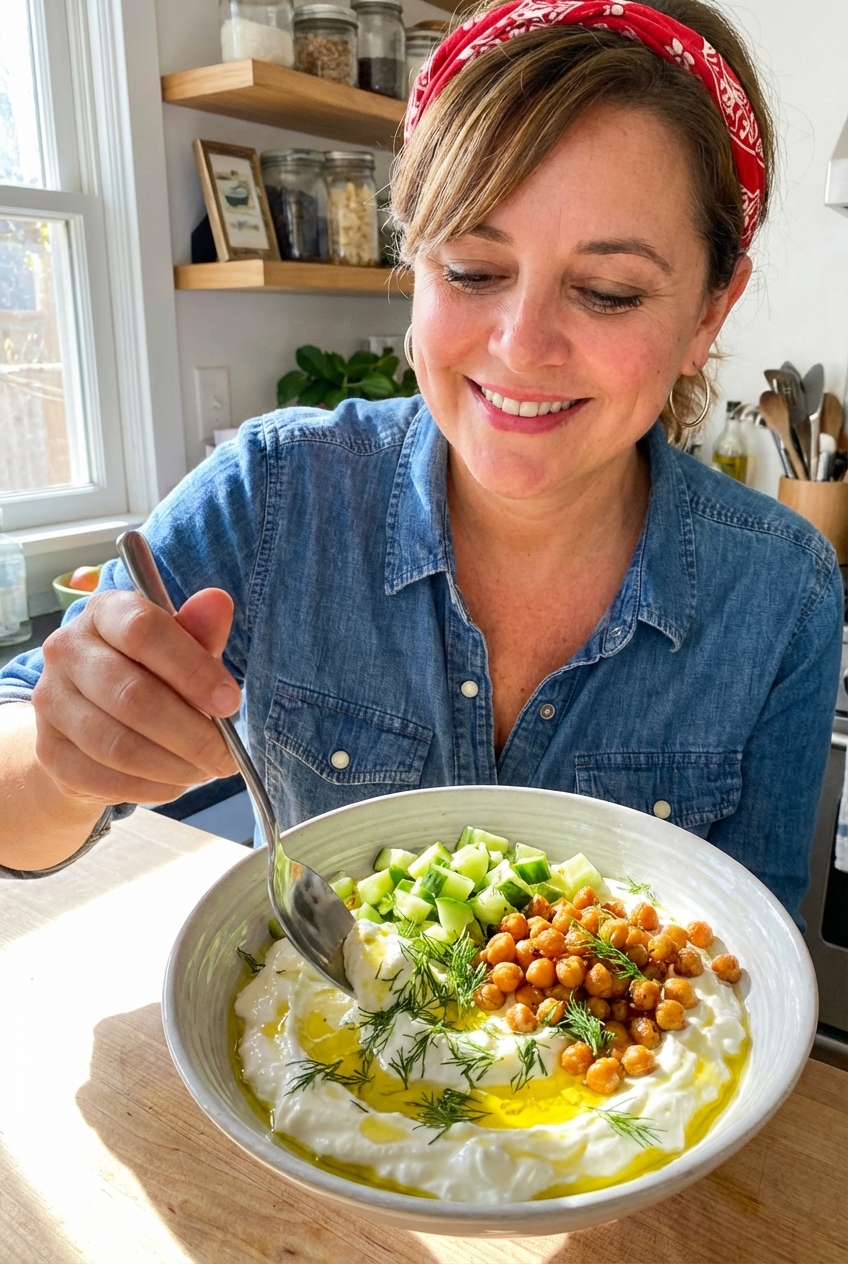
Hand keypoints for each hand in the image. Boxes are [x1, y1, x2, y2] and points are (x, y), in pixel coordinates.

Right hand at [32, 587, 240, 806]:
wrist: (92, 723)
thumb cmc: (146, 674)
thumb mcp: (179, 649)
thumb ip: (199, 632)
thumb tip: (217, 602)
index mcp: (104, 612)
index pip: (143, 631)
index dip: (192, 669)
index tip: (230, 702)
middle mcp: (66, 650)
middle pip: (132, 696)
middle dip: (191, 733)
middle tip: (226, 755)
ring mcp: (51, 702)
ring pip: (119, 744)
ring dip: (173, 765)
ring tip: (204, 770)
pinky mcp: (49, 752)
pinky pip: (105, 778)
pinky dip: (150, 787)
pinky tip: (175, 782)